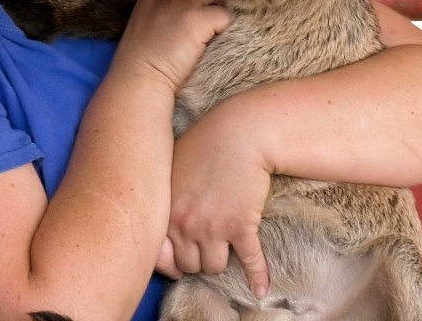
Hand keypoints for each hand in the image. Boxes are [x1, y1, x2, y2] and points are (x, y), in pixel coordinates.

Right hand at [112, 0, 229, 92]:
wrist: (140, 79)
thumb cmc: (142, 58)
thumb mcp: (146, 20)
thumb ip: (164, 6)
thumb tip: (191, 4)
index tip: (192, 13)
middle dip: (209, 2)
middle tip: (202, 25)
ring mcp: (185, 3)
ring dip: (216, 15)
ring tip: (205, 36)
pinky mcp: (200, 18)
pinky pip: (225, 17)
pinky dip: (222, 31)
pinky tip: (206, 45)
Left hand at [167, 107, 273, 296]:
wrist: (240, 132)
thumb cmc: (203, 144)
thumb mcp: (171, 169)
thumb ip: (163, 198)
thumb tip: (160, 220)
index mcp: (164, 212)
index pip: (162, 258)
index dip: (174, 263)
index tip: (180, 264)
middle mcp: (185, 225)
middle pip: (189, 265)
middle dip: (198, 259)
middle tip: (206, 248)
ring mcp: (213, 228)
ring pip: (214, 267)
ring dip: (221, 260)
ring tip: (226, 248)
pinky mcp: (241, 227)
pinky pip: (249, 261)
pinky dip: (257, 276)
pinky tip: (261, 289)